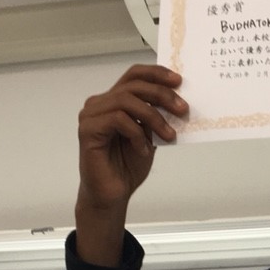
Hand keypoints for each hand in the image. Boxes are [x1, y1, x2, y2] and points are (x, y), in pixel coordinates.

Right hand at [77, 64, 187, 212]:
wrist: (113, 195)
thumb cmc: (127, 166)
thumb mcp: (149, 136)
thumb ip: (156, 116)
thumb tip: (178, 101)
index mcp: (112, 101)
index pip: (133, 76)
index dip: (156, 74)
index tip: (178, 81)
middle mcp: (99, 104)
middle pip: (132, 85)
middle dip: (161, 94)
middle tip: (182, 109)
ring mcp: (91, 116)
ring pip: (126, 100)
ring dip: (153, 117)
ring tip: (169, 135)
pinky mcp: (87, 130)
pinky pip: (118, 120)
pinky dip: (137, 134)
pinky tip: (143, 150)